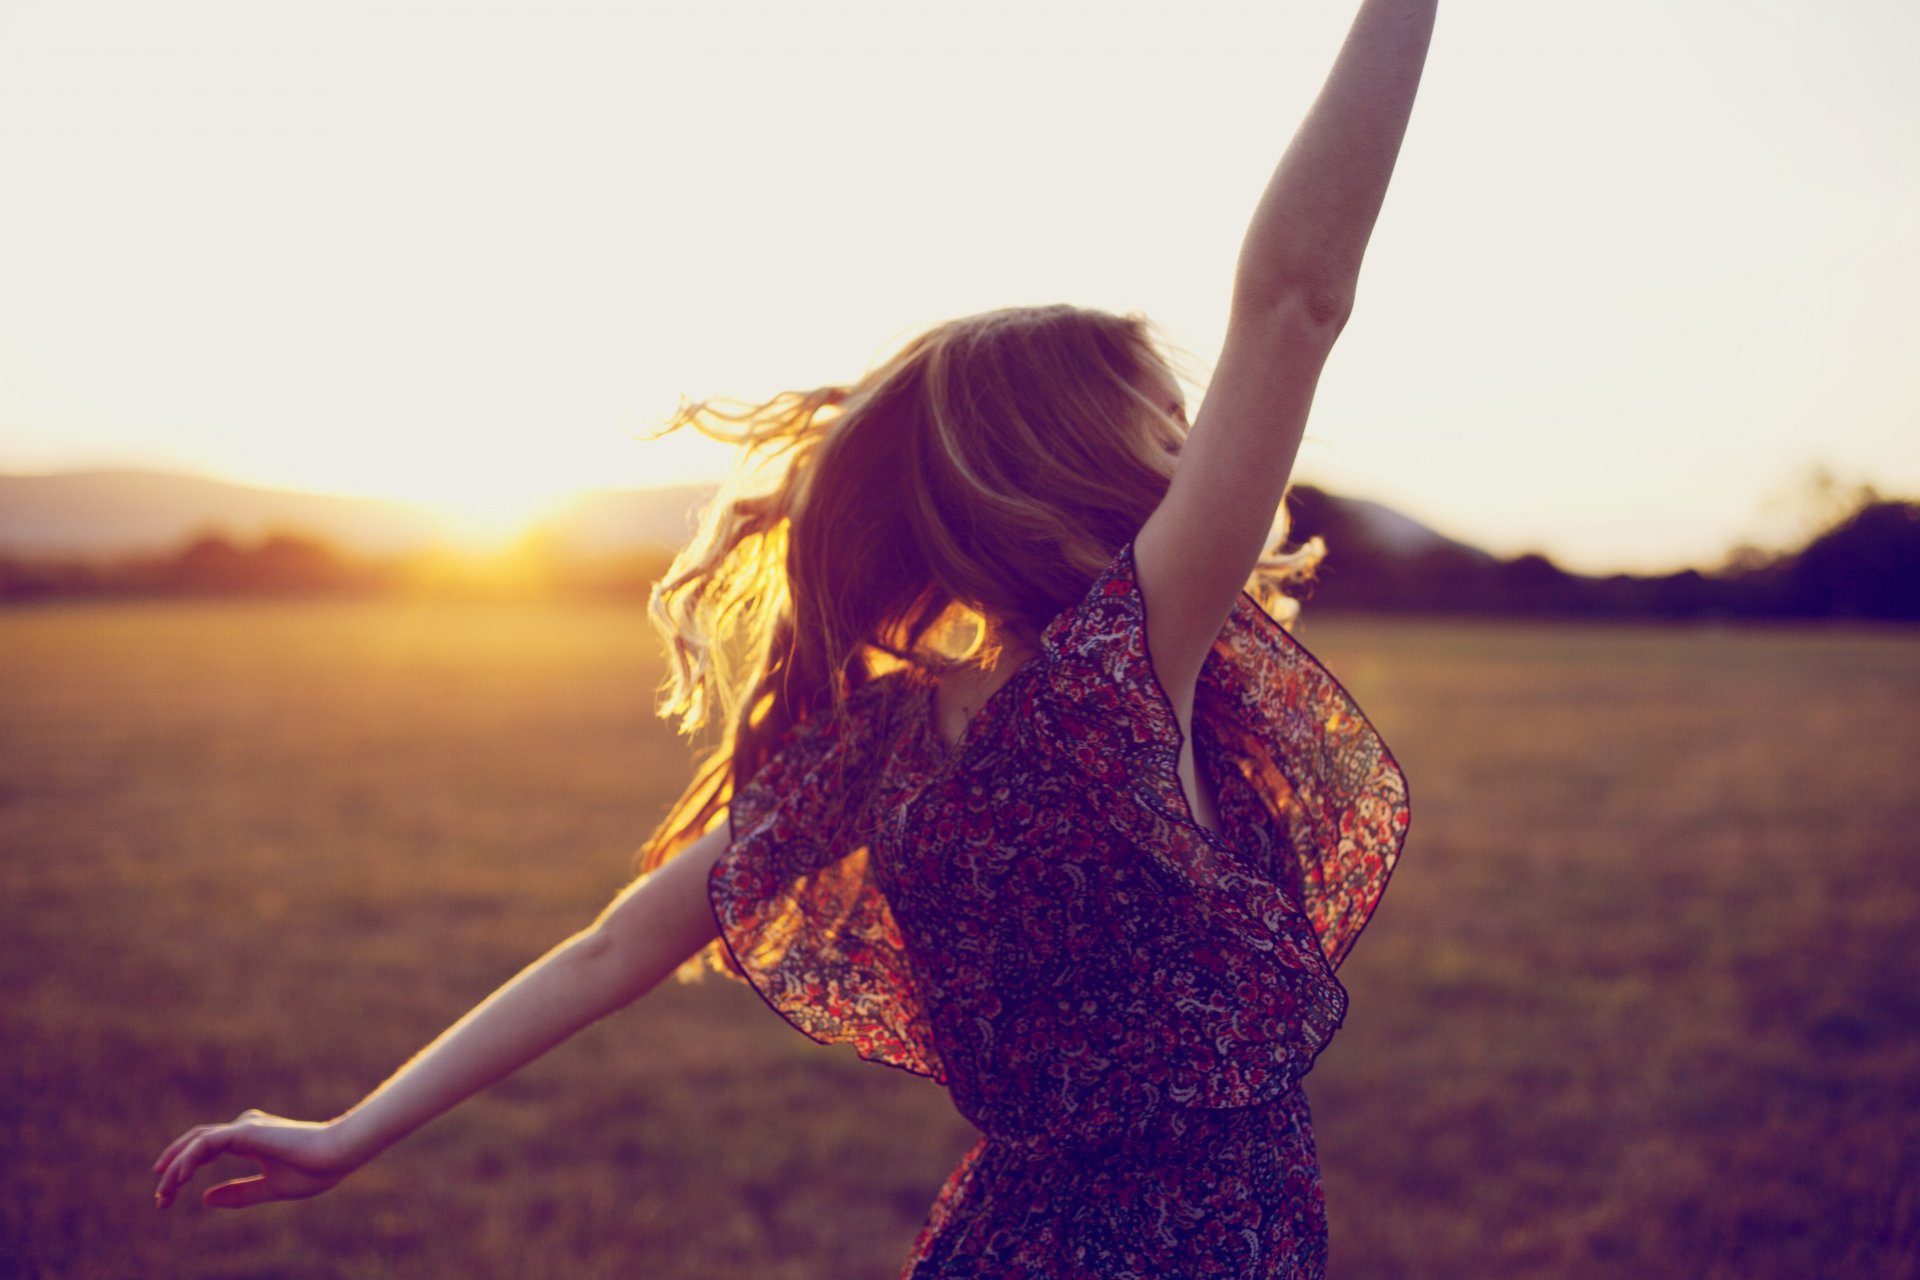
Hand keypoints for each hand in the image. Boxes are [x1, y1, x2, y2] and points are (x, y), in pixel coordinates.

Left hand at [151, 1108, 358, 1209]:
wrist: (338, 1154)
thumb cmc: (315, 1170)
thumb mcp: (270, 1188)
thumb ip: (239, 1193)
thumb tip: (204, 1200)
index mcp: (250, 1140)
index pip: (204, 1150)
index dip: (182, 1171)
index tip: (166, 1196)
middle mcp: (244, 1128)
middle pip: (195, 1144)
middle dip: (172, 1169)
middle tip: (159, 1197)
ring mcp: (245, 1127)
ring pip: (196, 1143)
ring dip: (175, 1168)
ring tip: (163, 1192)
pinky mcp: (246, 1132)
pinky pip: (206, 1143)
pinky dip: (189, 1159)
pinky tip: (181, 1178)